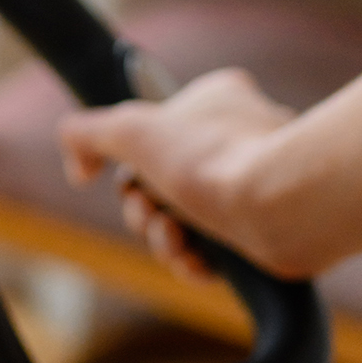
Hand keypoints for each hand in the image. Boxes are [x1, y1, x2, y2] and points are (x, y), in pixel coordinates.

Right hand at [58, 68, 298, 278]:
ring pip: (188, 220)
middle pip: (164, 182)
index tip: (124, 175)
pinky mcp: (270, 228)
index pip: (156, 130)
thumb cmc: (210, 158)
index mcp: (217, 101)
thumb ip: (84, 134)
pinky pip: (218, 251)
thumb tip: (78, 163)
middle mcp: (241, 137)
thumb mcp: (127, 129)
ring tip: (174, 239)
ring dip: (164, 239)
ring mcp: (257, 184)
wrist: (283, 206)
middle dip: (142, 210)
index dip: (130, 161)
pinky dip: (196, 261)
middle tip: (149, 212)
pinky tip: (194, 260)